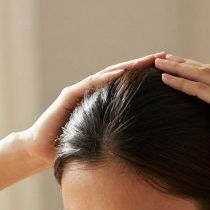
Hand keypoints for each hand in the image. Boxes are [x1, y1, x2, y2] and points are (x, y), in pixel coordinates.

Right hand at [16, 51, 165, 167]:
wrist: (39, 152)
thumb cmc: (69, 150)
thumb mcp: (99, 144)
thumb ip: (116, 139)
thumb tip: (144, 150)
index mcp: (99, 101)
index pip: (127, 86)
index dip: (146, 78)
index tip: (169, 72)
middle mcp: (90, 92)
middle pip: (121, 75)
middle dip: (142, 65)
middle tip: (166, 57)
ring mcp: (79, 91)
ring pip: (108, 75)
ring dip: (128, 67)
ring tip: (147, 60)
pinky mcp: (68, 96)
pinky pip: (90, 84)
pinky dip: (106, 78)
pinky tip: (121, 73)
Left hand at [154, 53, 209, 171]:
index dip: (201, 69)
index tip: (186, 66)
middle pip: (209, 68)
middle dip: (186, 62)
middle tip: (166, 57)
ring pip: (202, 74)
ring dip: (178, 67)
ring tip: (159, 62)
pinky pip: (200, 89)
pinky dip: (181, 82)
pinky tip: (166, 79)